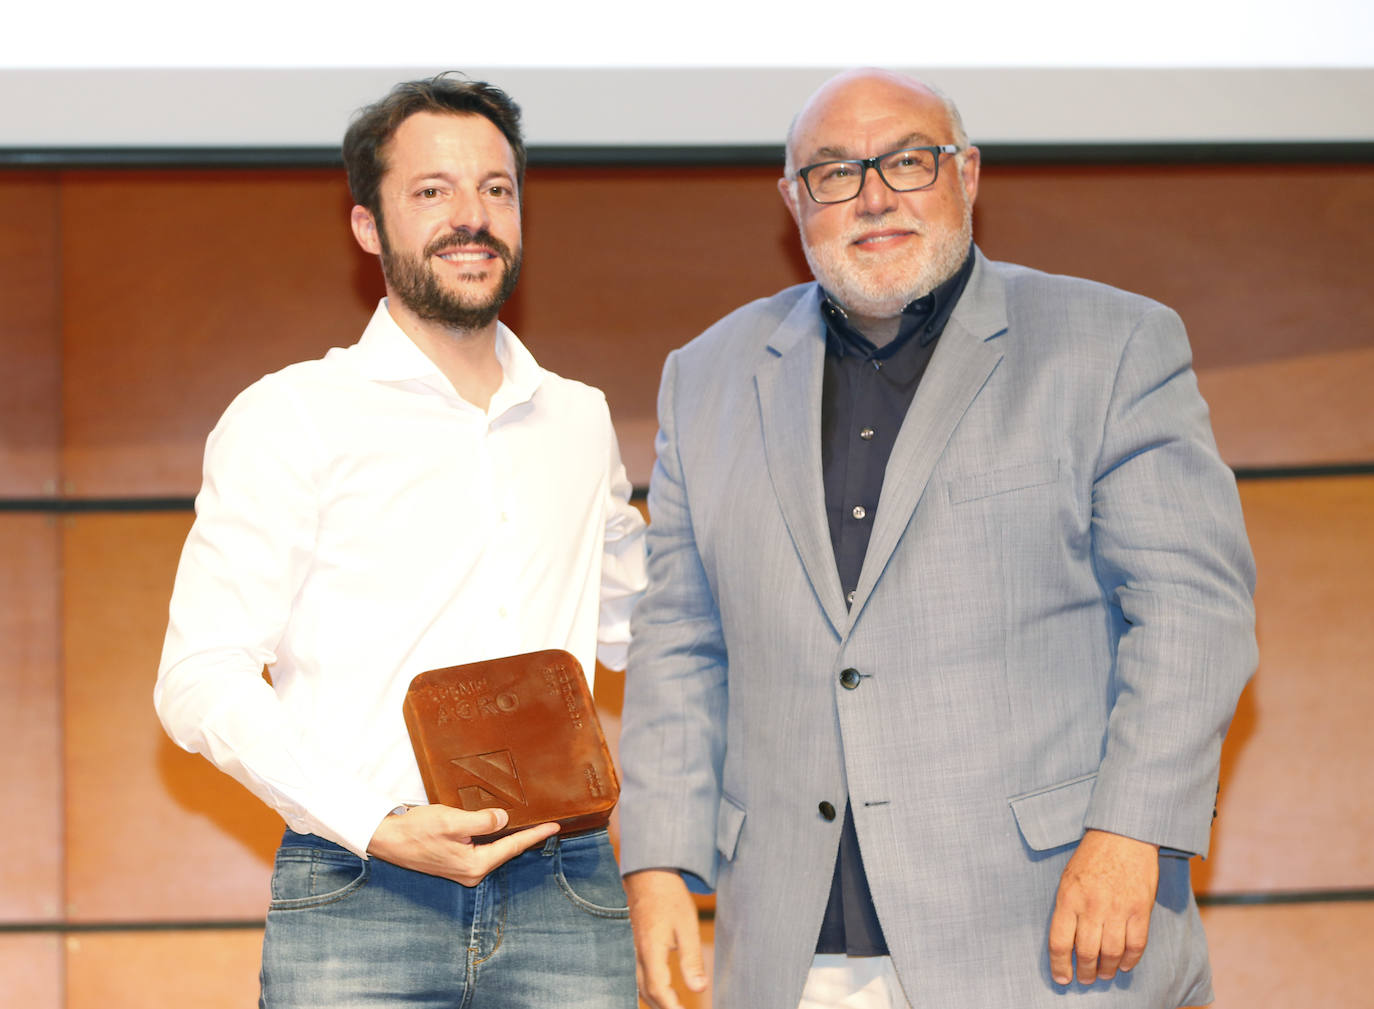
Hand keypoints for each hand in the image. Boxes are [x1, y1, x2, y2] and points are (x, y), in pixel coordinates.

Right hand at [366, 804, 557, 886]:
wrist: (387, 839)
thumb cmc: (417, 830)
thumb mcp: (452, 821)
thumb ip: (481, 821)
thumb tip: (503, 820)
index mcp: (474, 865)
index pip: (512, 847)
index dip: (535, 835)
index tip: (555, 827)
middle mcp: (471, 872)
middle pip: (506, 852)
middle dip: (526, 839)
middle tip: (546, 825)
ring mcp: (463, 870)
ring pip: (494, 852)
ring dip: (510, 839)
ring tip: (529, 826)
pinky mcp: (455, 863)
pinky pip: (482, 850)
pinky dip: (494, 840)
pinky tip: (500, 830)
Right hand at [624, 868, 707, 1008]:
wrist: (648, 875)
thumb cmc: (670, 898)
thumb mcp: (687, 927)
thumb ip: (692, 960)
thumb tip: (700, 988)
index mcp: (650, 951)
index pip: (659, 991)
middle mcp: (637, 956)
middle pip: (648, 994)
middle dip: (665, 1008)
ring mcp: (633, 952)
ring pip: (640, 988)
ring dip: (658, 1001)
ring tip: (676, 1006)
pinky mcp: (634, 948)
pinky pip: (638, 977)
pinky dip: (650, 990)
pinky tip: (663, 991)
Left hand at [1048, 828, 1159, 985]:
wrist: (1123, 835)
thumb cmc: (1092, 857)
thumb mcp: (1068, 878)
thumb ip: (1067, 909)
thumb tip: (1067, 942)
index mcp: (1068, 899)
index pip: (1060, 943)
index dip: (1060, 966)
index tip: (1062, 979)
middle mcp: (1092, 907)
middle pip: (1087, 953)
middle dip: (1085, 972)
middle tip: (1086, 979)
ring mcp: (1118, 909)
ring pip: (1111, 953)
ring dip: (1106, 969)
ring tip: (1103, 974)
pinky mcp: (1140, 910)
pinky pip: (1136, 945)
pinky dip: (1130, 960)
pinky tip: (1123, 964)